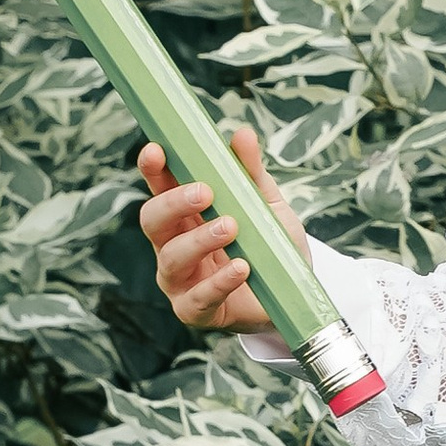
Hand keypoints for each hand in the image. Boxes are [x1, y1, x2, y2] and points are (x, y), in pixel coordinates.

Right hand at [136, 132, 308, 335]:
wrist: (292, 295)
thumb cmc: (270, 246)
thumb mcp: (265, 204)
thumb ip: (251, 173)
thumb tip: (242, 134)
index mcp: (184, 215)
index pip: (159, 188)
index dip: (153, 169)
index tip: (156, 150)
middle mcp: (173, 245)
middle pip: (153, 221)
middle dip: (173, 203)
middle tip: (205, 191)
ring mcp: (180, 281)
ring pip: (171, 258)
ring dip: (199, 240)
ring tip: (231, 227)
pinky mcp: (196, 311)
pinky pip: (199, 298)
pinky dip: (220, 281)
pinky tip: (241, 267)